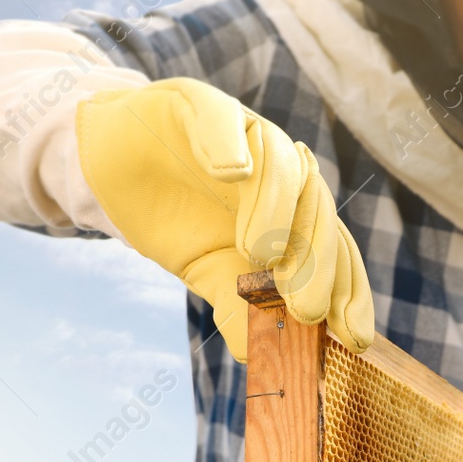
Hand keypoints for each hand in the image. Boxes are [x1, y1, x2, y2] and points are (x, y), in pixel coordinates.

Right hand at [75, 78, 373, 362]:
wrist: (111, 169)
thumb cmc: (176, 219)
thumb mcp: (209, 271)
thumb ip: (238, 307)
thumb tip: (256, 356)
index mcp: (296, 214)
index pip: (335, 250)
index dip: (347, 291)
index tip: (351, 336)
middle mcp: (284, 172)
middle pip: (317, 210)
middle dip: (315, 262)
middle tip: (305, 306)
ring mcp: (247, 136)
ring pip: (281, 164)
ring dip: (277, 209)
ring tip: (260, 252)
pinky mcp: (201, 105)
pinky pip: (221, 119)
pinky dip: (227, 144)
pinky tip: (229, 172)